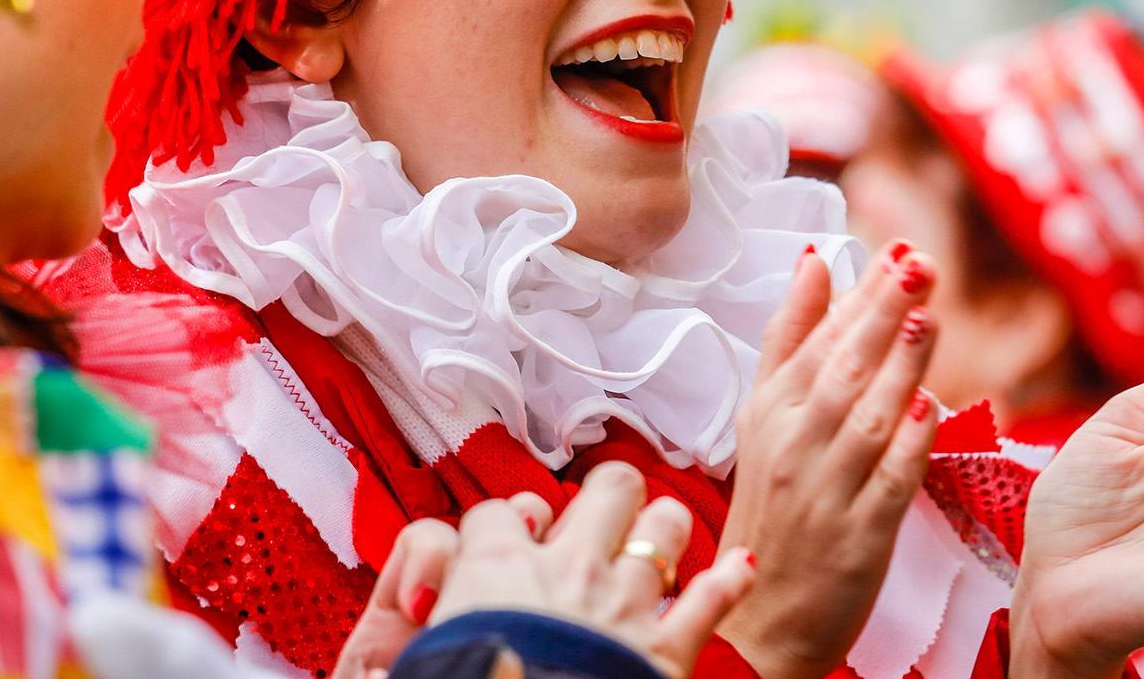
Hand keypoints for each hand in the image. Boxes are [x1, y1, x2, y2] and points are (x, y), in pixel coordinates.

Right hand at [333, 467, 755, 678]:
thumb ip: (420, 599)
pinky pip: (713, 599)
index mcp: (496, 567)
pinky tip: (739, 569)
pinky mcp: (666, 650)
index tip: (499, 547)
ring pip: (666, 526)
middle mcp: (567, 569)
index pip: (494, 512)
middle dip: (607, 496)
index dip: (498, 527)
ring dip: (665, 532)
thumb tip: (416, 604)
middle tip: (600, 518)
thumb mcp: (403, 654)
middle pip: (605, 488)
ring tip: (659, 543)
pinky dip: (729, 582)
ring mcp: (624, 604)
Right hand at [715, 243, 940, 678]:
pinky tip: (929, 408)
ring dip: (899, 365)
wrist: (759, 616)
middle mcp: (793, 444)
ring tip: (928, 313)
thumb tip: (815, 261)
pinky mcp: (859, 536)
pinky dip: (907, 446)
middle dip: (880, 311)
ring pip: (866, 417)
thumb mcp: (764, 416)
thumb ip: (792, 337)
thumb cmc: (772, 507)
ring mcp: (825, 490)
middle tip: (916, 262)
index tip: (888, 247)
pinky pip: (887, 482)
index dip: (854, 292)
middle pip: (840, 368)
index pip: (812, 338)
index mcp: (768, 410)